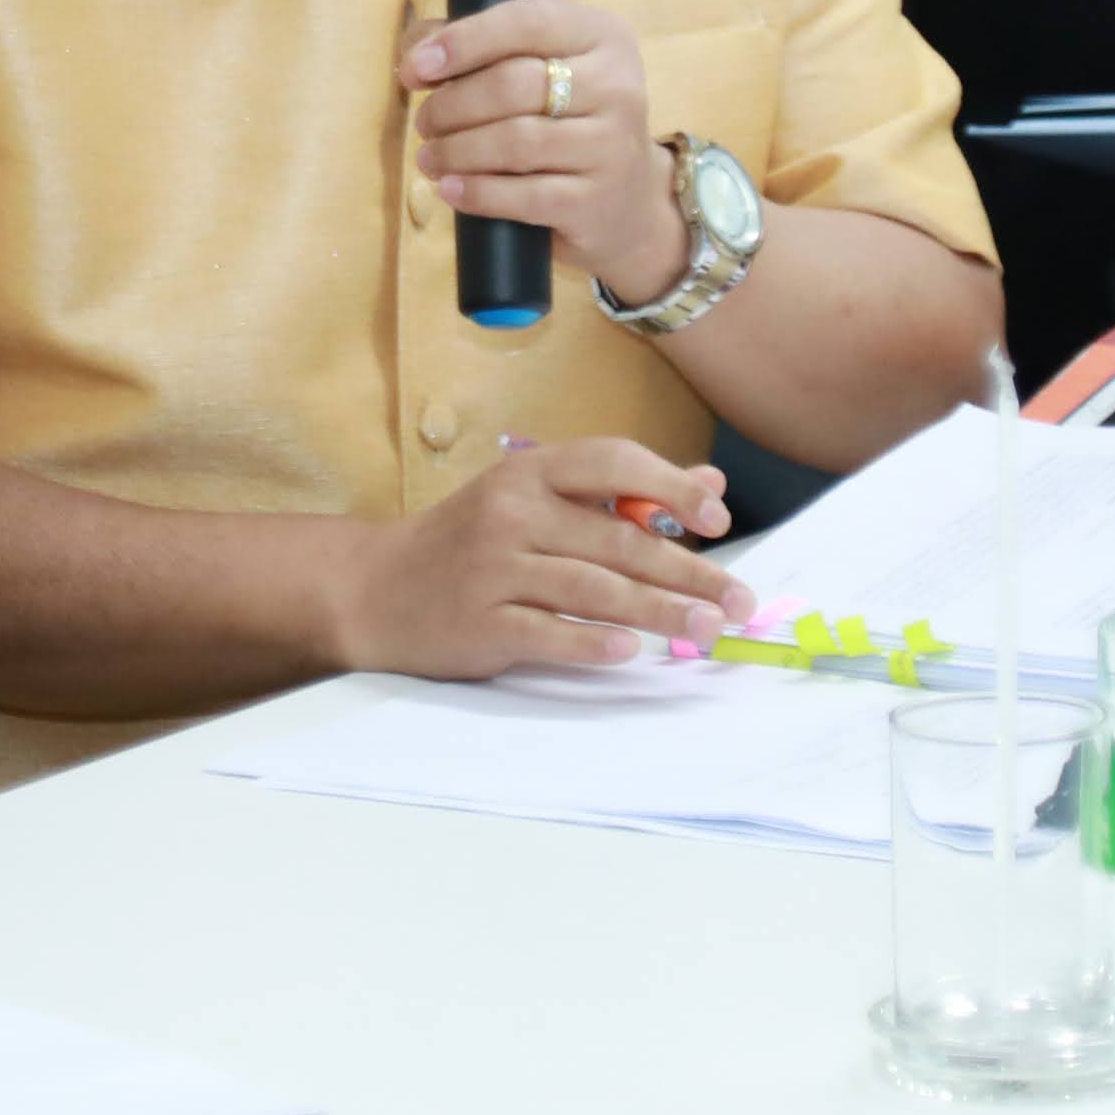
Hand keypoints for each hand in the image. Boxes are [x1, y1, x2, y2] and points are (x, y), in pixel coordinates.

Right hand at [327, 434, 750, 677]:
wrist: (375, 587)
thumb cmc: (469, 541)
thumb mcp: (534, 499)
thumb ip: (617, 493)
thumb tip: (708, 487)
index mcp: (530, 471)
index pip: (613, 462)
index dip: (671, 487)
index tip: (718, 522)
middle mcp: (512, 511)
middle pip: (617, 539)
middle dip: (688, 573)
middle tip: (738, 601)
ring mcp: (492, 567)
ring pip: (592, 588)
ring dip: (658, 613)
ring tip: (707, 631)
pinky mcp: (479, 622)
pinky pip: (547, 633)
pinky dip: (591, 643)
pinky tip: (630, 652)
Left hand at [405, 0, 681, 299]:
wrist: (629, 201)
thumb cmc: (567, 120)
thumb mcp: (539, 68)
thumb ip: (477, 45)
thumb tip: (415, 52)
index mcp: (602, 37)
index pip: (527, 22)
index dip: (465, 41)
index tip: (416, 67)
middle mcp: (617, 86)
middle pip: (513, 85)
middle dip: (452, 105)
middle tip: (424, 123)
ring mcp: (612, 147)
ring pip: (515, 142)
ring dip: (456, 150)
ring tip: (430, 157)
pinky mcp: (597, 203)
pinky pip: (524, 196)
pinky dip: (476, 193)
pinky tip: (450, 189)